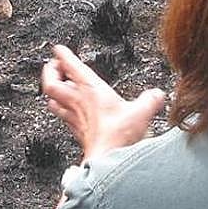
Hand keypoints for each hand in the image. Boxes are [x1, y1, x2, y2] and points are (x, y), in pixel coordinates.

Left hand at [41, 45, 165, 161]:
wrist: (107, 160)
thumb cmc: (118, 136)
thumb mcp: (142, 112)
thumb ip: (151, 100)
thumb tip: (158, 95)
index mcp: (91, 90)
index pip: (71, 66)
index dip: (63, 54)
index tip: (59, 48)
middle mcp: (78, 102)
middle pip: (51, 83)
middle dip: (49, 72)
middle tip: (52, 66)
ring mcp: (74, 118)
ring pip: (52, 100)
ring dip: (51, 92)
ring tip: (56, 86)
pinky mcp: (76, 132)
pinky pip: (62, 117)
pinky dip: (61, 110)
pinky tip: (67, 112)